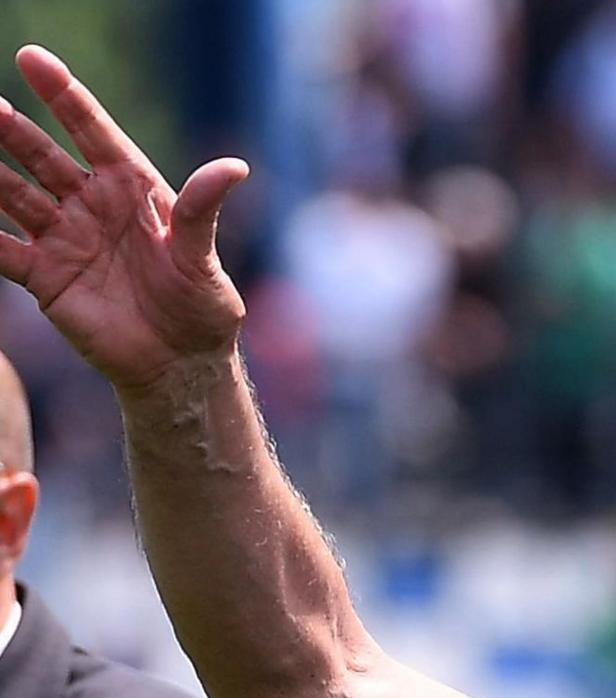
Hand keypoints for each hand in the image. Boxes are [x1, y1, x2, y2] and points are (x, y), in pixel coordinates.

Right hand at [0, 46, 247, 389]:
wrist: (179, 363)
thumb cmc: (201, 307)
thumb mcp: (203, 259)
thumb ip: (204, 211)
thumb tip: (235, 166)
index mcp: (132, 189)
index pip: (93, 132)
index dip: (64, 96)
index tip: (32, 60)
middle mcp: (92, 205)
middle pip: (42, 157)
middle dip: (11, 130)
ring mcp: (63, 237)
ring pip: (13, 195)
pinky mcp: (43, 275)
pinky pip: (0, 249)